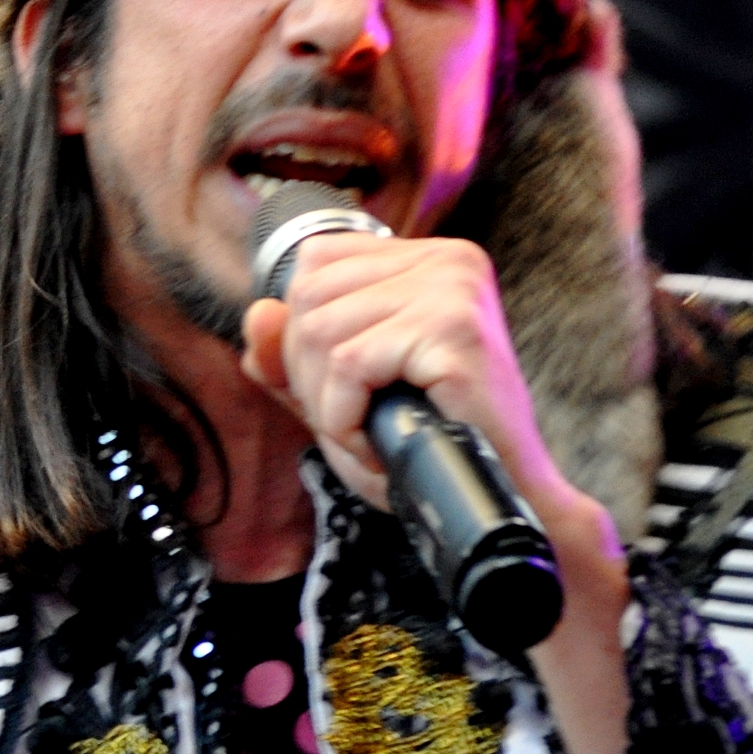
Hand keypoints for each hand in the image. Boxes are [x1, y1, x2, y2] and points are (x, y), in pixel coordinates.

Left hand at [239, 231, 566, 517]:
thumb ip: (287, 354)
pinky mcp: (453, 330)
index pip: (315, 262)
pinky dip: (344, 419)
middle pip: (308, 296)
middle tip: (353, 421)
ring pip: (319, 332)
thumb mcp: (339, 390)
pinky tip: (377, 444)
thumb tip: (256, 312)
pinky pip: (348, 366)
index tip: (342, 385)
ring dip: (326, 404)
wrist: (496, 495)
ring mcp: (453, 289)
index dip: (301, 332)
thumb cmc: (424, 442)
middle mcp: (446, 260)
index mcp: (427, 258)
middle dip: (305, 374)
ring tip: (369, 435)